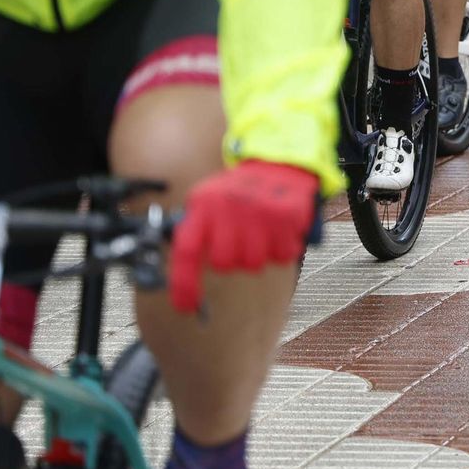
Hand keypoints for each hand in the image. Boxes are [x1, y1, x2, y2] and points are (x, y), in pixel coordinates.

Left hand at [169, 160, 318, 314]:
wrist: (280, 161)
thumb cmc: (240, 189)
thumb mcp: (209, 200)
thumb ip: (196, 231)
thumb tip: (182, 276)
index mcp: (204, 204)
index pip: (187, 250)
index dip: (184, 284)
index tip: (186, 307)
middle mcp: (229, 208)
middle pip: (225, 264)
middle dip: (233, 259)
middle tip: (241, 242)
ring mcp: (259, 212)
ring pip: (254, 264)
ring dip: (259, 255)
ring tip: (262, 233)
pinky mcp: (286, 216)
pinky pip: (283, 255)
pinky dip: (283, 250)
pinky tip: (280, 232)